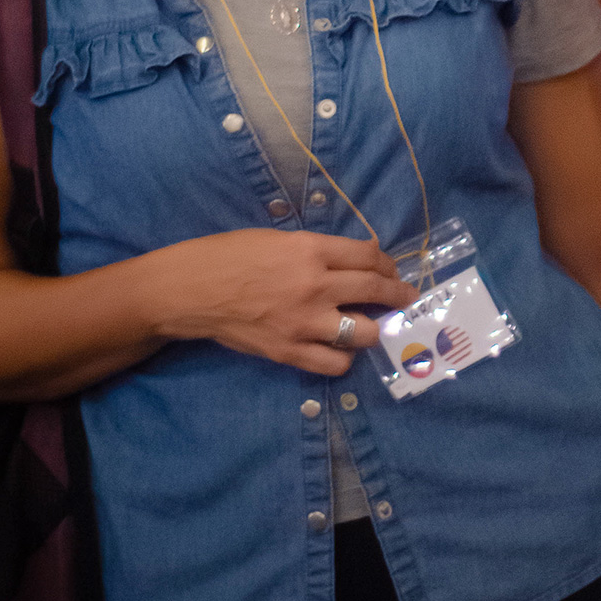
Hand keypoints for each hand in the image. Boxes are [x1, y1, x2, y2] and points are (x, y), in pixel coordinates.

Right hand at [144, 229, 411, 376]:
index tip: (391, 269)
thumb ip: (316, 250)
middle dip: (398, 294)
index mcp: (310, 249)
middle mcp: (315, 284)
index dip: (386, 263)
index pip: (368, 256)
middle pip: (375, 290)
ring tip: (375, 326)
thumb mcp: (279, 238)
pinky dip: (344, 357)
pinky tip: (341, 349)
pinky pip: (335, 362)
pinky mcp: (290, 351)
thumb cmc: (230, 255)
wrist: (192, 290)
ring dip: (374, 328)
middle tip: (407, 298)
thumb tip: (352, 260)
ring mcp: (304, 321)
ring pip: (363, 331)